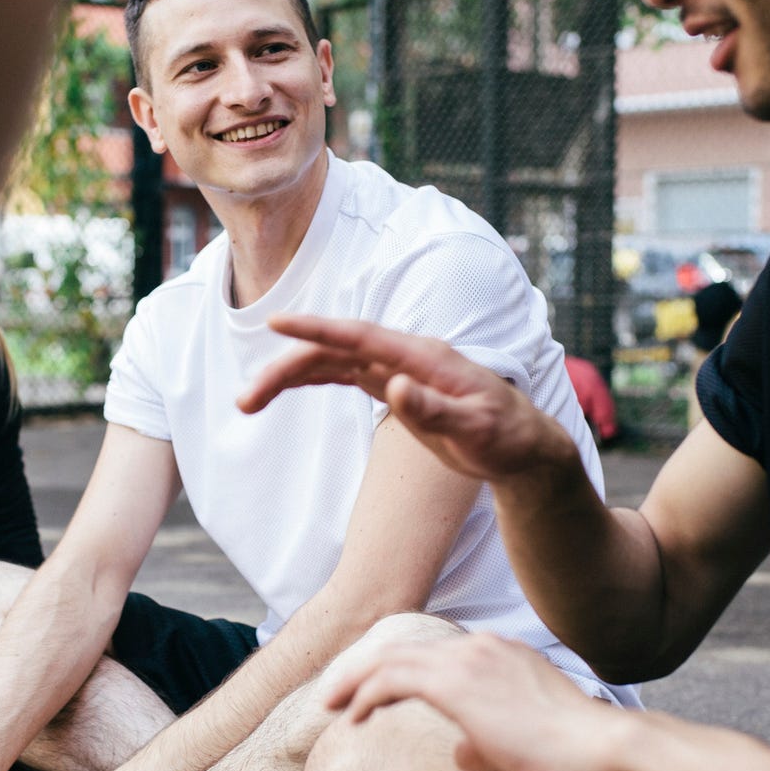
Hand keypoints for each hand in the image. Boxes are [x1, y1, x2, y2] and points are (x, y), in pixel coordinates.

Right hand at [238, 316, 566, 483]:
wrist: (523, 448)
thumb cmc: (505, 437)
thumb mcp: (474, 429)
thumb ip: (433, 410)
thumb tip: (393, 387)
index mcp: (423, 357)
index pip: (360, 337)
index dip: (316, 329)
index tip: (275, 322)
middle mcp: (405, 357)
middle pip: (334, 352)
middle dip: (286, 369)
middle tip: (245, 400)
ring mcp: (397, 370)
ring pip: (332, 364)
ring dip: (290, 378)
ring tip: (247, 403)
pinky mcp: (394, 386)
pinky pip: (342, 376)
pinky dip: (311, 380)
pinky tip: (283, 388)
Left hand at [324, 633, 632, 770]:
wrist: (599, 749)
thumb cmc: (572, 756)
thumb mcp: (523, 745)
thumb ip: (485, 743)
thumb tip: (459, 753)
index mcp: (500, 654)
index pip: (434, 654)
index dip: (397, 673)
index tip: (371, 695)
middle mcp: (482, 648)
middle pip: (404, 647)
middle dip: (364, 670)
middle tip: (335, 696)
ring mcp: (470, 661)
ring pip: (390, 658)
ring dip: (355, 680)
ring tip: (330, 705)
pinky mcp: (457, 684)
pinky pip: (393, 678)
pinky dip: (366, 694)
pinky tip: (352, 716)